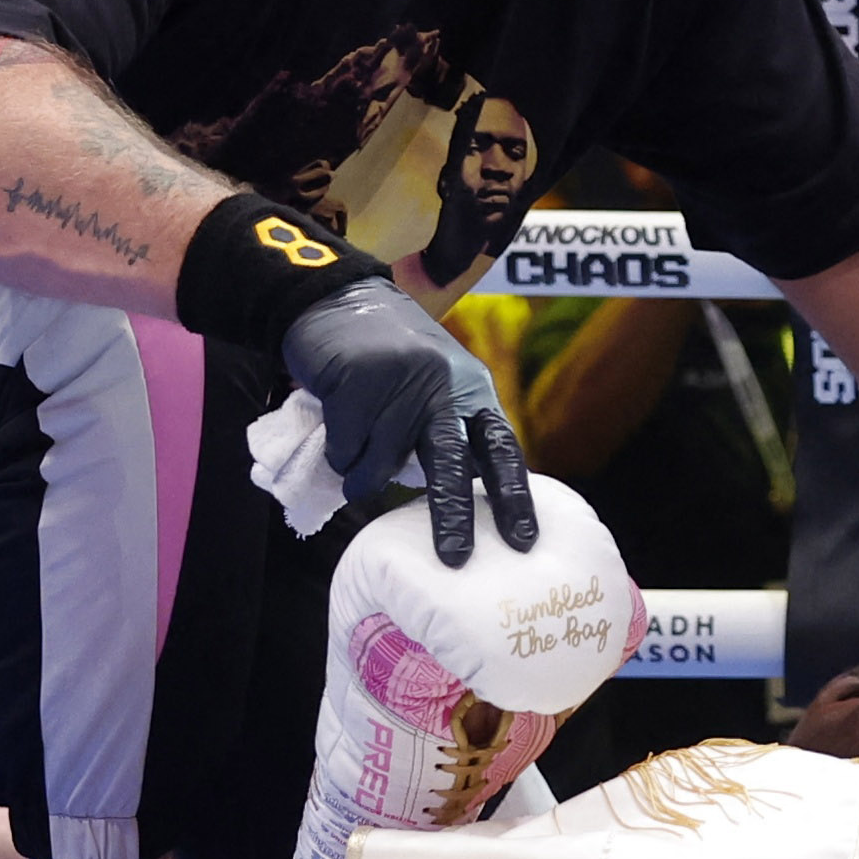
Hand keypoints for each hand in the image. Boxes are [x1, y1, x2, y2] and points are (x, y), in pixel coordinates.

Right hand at [277, 277, 540, 566]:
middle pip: (451, 463)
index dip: (513, 495)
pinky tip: (338, 422)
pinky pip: (345, 452)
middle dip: (453, 515)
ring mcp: (399, 383)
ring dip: (362, 475)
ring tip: (356, 448)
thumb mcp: (439, 384)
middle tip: (454, 558)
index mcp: (471, 389)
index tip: (522, 541)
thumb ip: (453, 431)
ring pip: (380, 467)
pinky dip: (338, 452)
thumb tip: (462, 503)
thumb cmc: (391, 357)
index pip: (501, 448)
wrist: (336, 301)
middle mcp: (442, 386)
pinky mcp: (357, 382)